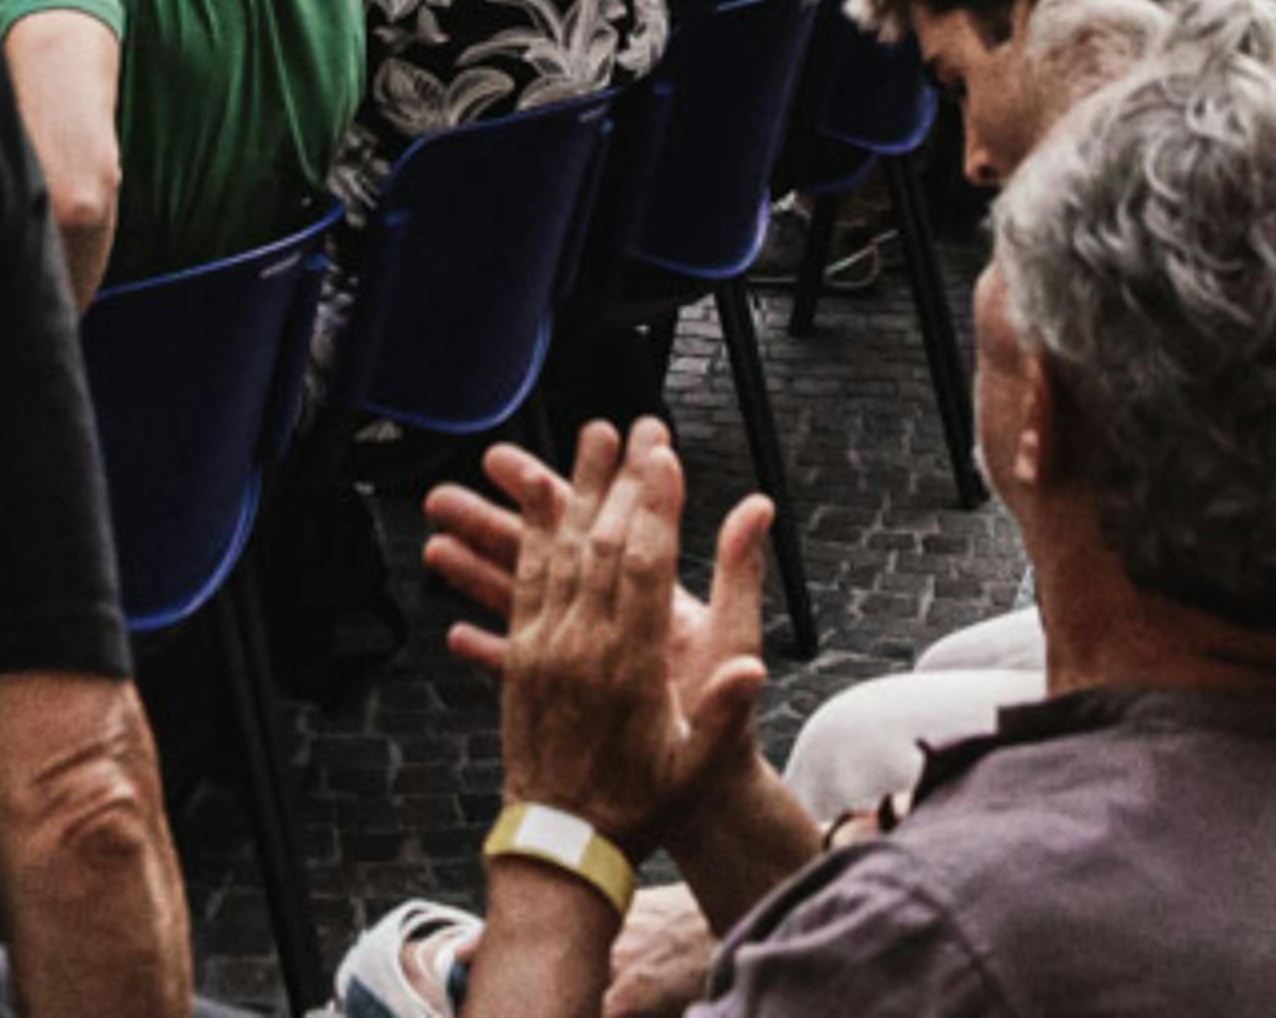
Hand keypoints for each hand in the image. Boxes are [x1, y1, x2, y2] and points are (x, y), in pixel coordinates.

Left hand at [448, 425, 774, 849]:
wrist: (563, 846)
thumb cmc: (640, 807)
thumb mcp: (695, 767)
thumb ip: (724, 714)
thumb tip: (754, 668)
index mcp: (630, 666)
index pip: (644, 566)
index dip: (654, 506)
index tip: (662, 457)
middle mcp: (582, 647)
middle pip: (599, 543)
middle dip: (618, 480)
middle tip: (631, 428)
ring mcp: (544, 650)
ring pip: (555, 553)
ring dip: (571, 492)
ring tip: (582, 443)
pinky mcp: (522, 660)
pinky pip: (522, 584)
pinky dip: (531, 537)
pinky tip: (534, 504)